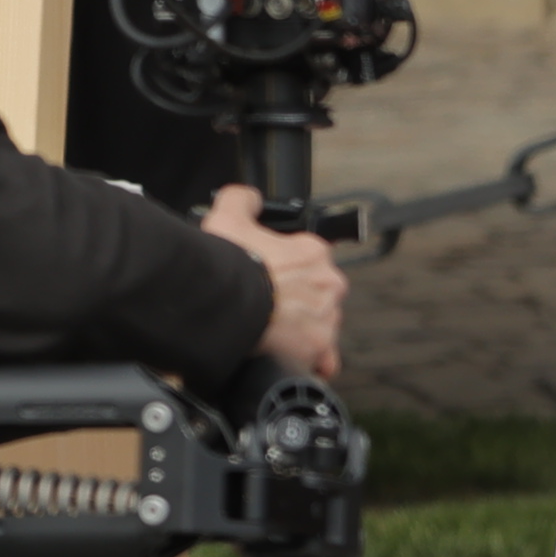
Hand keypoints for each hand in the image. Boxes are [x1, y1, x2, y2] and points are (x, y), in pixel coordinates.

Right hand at [203, 186, 346, 379]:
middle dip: (298, 299)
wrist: (227, 309)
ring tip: (274, 331)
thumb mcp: (227, 218)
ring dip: (303, 327)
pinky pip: (323, 358)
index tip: (270, 274)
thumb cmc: (228, 267)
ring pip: (320, 324)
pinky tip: (292, 356)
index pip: (309, 258)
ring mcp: (326, 317)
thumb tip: (249, 197)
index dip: (287, 267)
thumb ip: (241, 199)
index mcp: (313, 252)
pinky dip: (311, 359)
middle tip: (270, 305)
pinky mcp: (318, 348)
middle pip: (317, 293)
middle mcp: (327, 284)